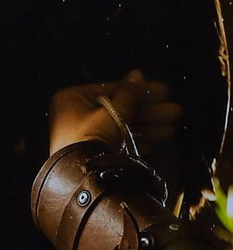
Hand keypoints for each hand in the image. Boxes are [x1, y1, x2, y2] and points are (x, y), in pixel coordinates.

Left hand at [48, 71, 181, 155]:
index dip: (140, 90)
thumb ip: (129, 93)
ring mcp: (81, 135)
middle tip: (176, 112)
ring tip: (172, 130)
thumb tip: (137, 74)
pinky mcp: (89, 153)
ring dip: (147, 127)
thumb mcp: (114, 111)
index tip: (165, 91)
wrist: (81, 176)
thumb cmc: (94, 135)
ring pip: (119, 127)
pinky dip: (134, 142)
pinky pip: (115, 143)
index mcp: (72, 98)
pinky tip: (153, 145)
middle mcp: (75, 114)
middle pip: (118, 109)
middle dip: (149, 112)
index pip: (112, 89)